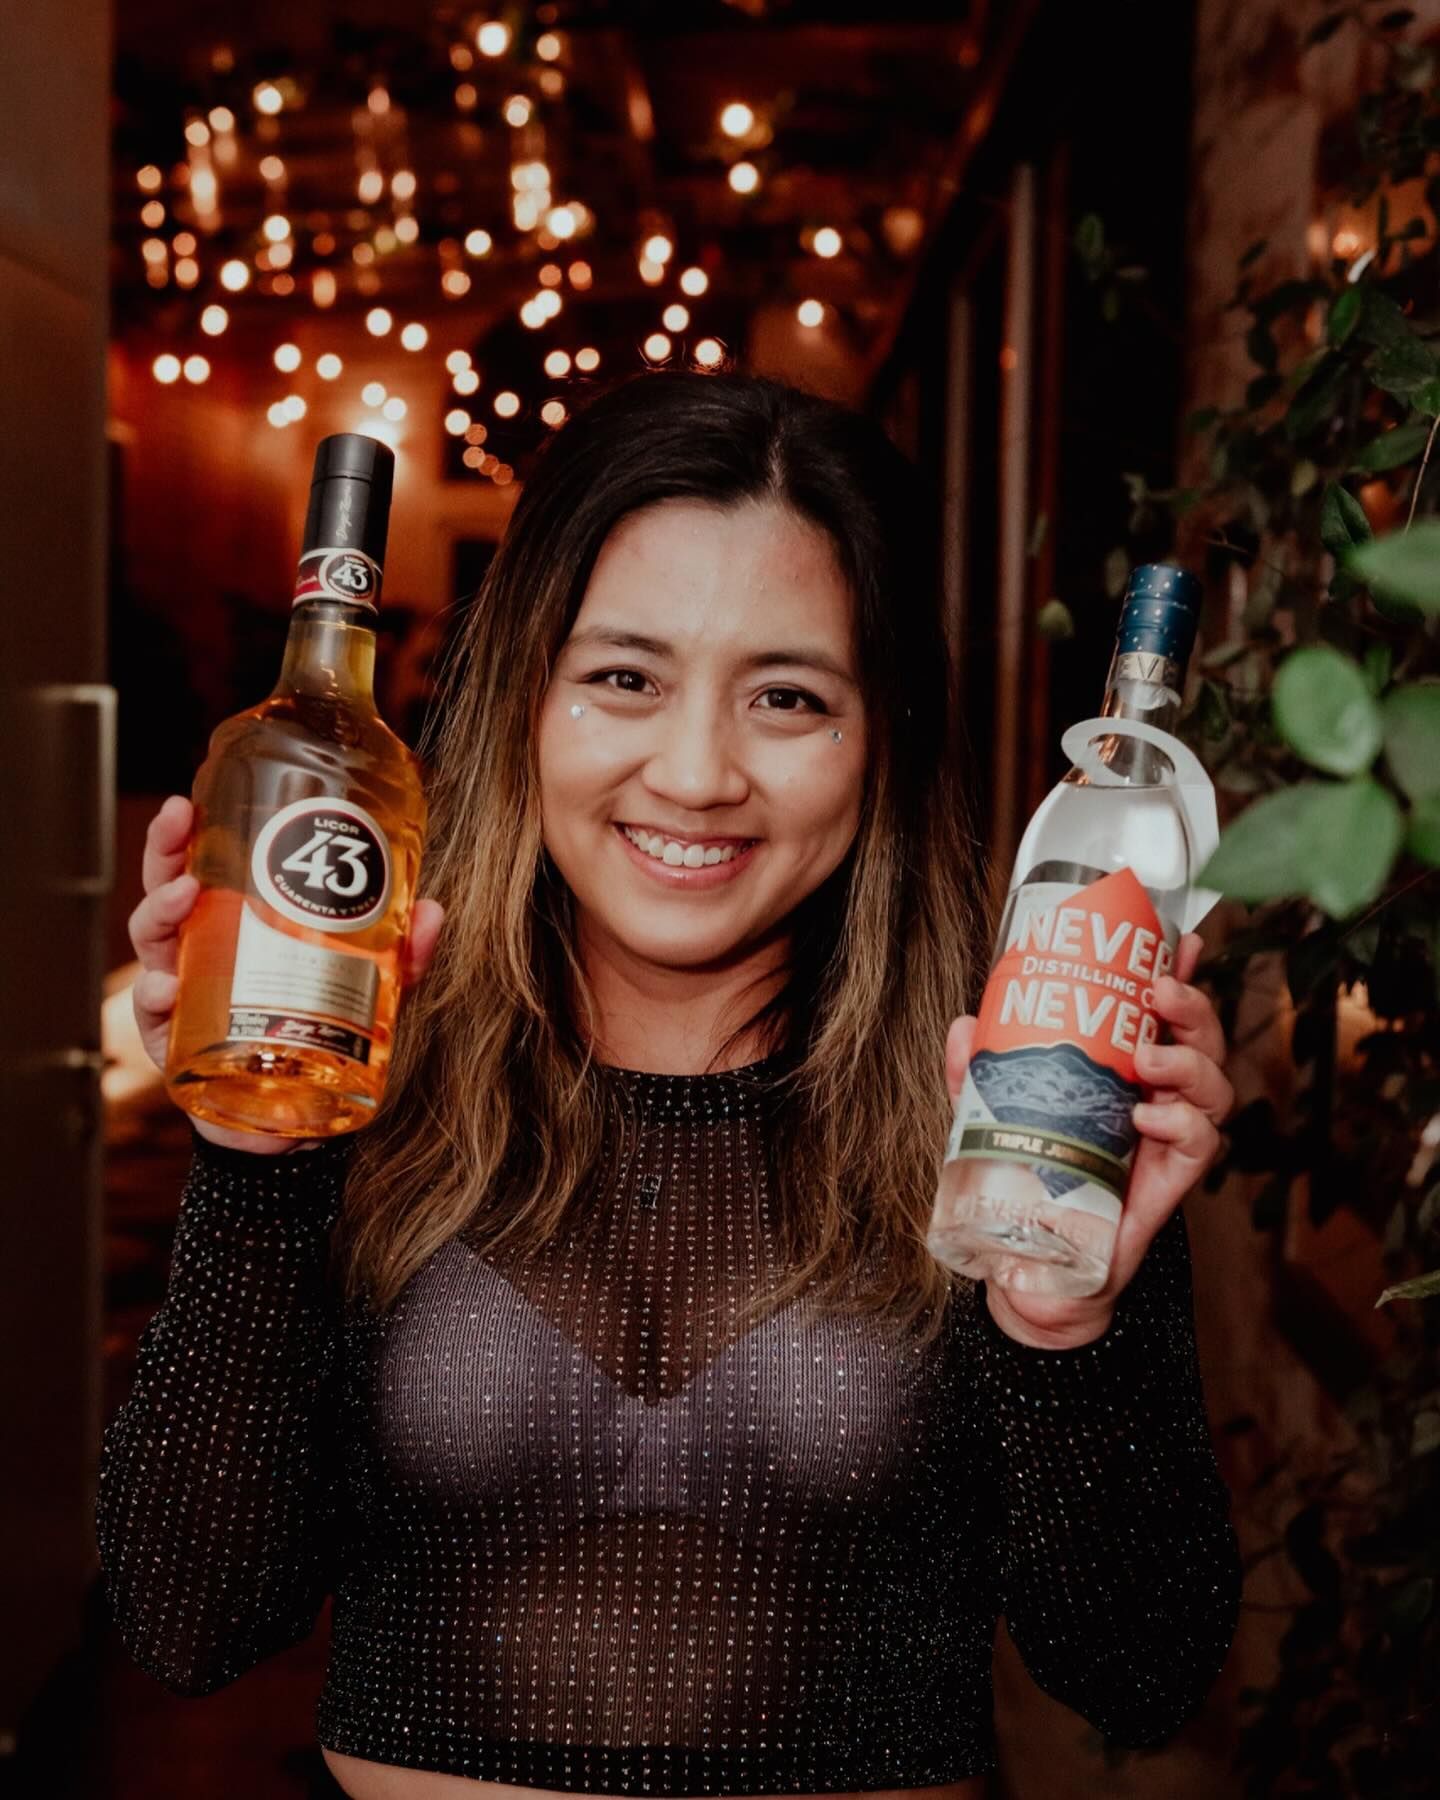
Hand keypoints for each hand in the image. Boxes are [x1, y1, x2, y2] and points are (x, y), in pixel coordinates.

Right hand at [129, 793, 445, 1153]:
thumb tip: (434, 912)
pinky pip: (155, 1021)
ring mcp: (185, 1002)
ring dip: (160, 918)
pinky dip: (155, 1000)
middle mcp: (201, 957)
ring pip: (155, 949)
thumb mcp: (369, 993)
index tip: (185, 803)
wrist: (298, 1125)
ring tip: (182, 900)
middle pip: (167, 897)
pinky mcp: (179, 1051)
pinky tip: (167, 990)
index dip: (184, 837)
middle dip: (164, 863)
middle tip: (179, 836)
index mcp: (234, 928)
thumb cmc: (321, 1039)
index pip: (201, 870)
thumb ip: (401, 958)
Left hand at [944, 930, 1233, 1348]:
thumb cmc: (1027, 1177)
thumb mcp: (991, 1115)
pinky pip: (1201, 1143)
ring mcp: (1168, 1137)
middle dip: (1193, 1006)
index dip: (1180, 973)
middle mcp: (1156, 1095)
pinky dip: (1182, 1121)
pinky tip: (1147, 1115)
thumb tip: (965, 1025)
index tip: (1181, 939)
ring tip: (1149, 1057)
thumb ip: (976, 1073)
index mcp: (1124, 1069)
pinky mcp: (1171, 1181)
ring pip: (1215, 1085)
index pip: (1162, 1013)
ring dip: (1190, 1059)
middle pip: (1203, 1039)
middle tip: (1160, 993)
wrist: (1037, 1261)